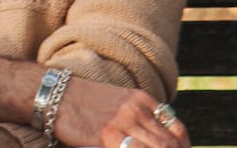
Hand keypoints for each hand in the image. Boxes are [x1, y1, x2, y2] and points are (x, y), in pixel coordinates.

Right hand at [56, 77, 189, 147]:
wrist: (54, 94)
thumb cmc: (83, 101)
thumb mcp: (117, 100)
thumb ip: (137, 116)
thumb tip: (151, 138)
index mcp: (141, 99)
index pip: (175, 128)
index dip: (182, 147)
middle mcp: (136, 110)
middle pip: (169, 143)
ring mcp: (123, 123)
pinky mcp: (107, 136)